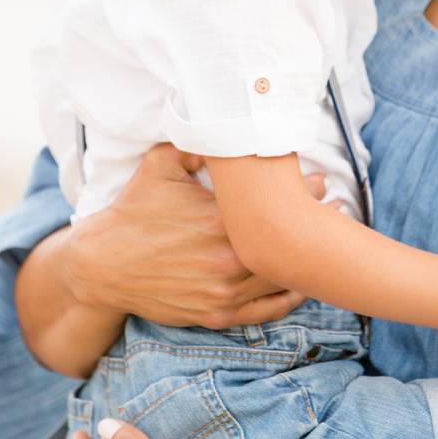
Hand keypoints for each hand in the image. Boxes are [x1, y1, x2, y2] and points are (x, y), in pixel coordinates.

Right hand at [66, 143, 324, 328]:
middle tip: (334, 208)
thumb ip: (197, 142)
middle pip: (287, 243)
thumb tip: (227, 124)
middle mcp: (226, 261)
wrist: (103, 265)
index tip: (315, 181)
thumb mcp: (160, 165)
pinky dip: (290, 295)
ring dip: (308, 261)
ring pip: (283, 279)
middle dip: (312, 224)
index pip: (277, 206)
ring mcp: (223, 292)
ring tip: (325, 242)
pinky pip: (268, 310)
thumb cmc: (134, 211)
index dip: (302, 191)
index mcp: (218, 222)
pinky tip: (303, 281)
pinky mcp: (217, 314)